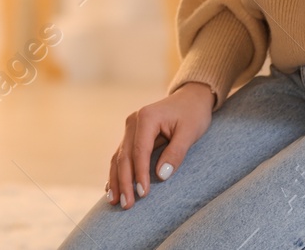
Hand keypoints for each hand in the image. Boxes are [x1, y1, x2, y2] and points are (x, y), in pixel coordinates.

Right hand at [107, 82, 214, 209]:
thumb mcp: (190, 132)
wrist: (190, 99)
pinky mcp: (131, 135)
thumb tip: (161, 175)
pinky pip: (121, 155)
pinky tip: (111, 188)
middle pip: (125, 156)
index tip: (143, 194)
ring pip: (118, 157)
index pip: (140, 151)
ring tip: (114, 201)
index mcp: (147, 117)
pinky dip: (116, 172)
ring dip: (116, 180)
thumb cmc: (193, 114)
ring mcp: (130, 128)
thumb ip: (176, 153)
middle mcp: (133, 122)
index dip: (140, 174)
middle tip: (127, 205)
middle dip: (124, 182)